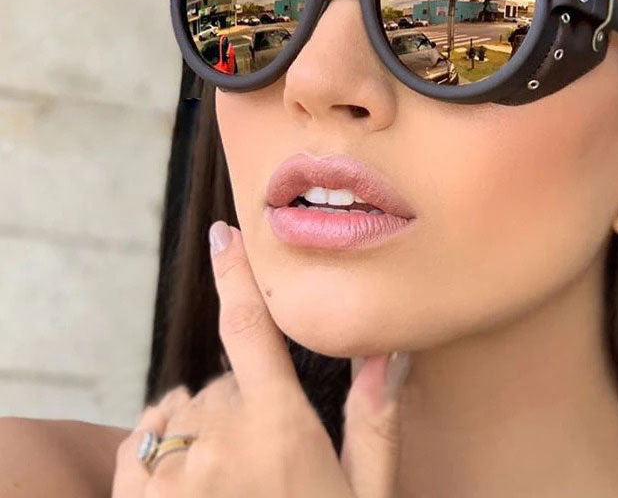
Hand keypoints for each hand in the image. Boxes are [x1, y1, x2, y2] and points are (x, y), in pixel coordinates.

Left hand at [112, 220, 410, 497]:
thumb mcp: (366, 494)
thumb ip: (375, 420)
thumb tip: (386, 351)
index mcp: (281, 430)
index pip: (252, 331)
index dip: (237, 275)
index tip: (225, 233)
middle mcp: (221, 441)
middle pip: (222, 380)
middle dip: (241, 402)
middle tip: (268, 458)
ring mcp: (172, 474)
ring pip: (180, 408)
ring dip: (199, 425)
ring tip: (229, 474)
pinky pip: (143, 437)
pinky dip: (161, 444)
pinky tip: (188, 479)